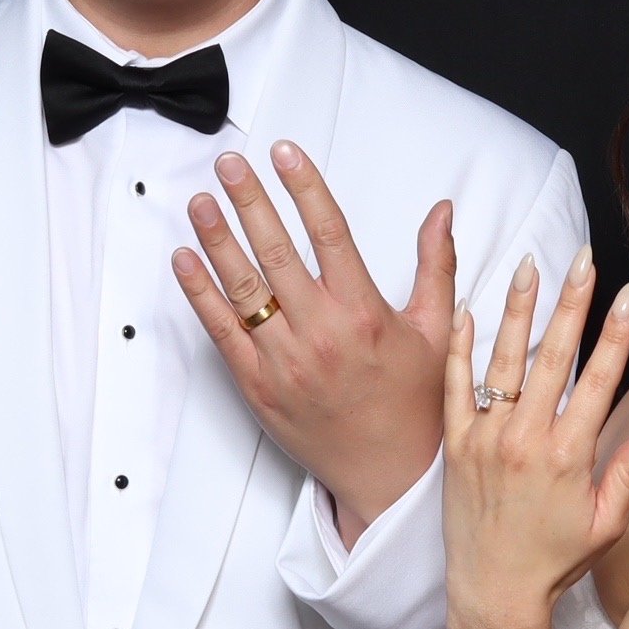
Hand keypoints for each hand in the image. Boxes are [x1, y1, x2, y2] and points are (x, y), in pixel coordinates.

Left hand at [172, 141, 455, 544]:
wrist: (390, 475)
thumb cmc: (414, 402)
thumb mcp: (435, 329)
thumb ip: (436, 264)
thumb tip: (442, 211)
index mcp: (364, 313)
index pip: (329, 233)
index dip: (304, 187)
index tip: (284, 152)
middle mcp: (321, 333)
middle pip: (276, 251)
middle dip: (249, 201)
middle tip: (229, 164)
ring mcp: (284, 361)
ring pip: (243, 288)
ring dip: (217, 240)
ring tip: (200, 201)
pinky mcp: (258, 387)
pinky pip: (221, 332)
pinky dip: (200, 294)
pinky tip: (185, 260)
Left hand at [442, 247, 628, 628]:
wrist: (491, 592)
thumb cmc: (552, 561)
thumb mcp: (605, 524)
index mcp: (569, 455)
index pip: (598, 379)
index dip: (615, 333)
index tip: (627, 294)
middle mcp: (526, 439)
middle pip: (554, 357)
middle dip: (571, 303)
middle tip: (581, 260)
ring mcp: (486, 439)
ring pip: (505, 361)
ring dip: (519, 310)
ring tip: (528, 266)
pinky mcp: (455, 446)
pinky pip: (456, 388)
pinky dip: (461, 349)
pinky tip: (469, 312)